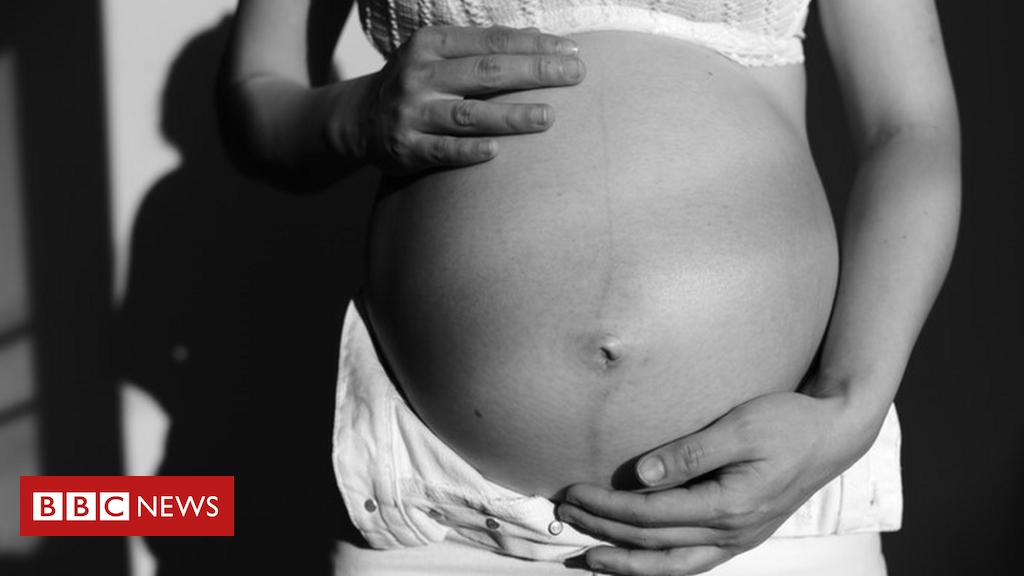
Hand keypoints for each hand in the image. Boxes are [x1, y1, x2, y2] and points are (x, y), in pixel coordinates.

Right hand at [357, 25, 584, 174]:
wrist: (358, 119)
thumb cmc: (416, 83)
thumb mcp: (440, 54)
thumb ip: (483, 47)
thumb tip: (539, 38)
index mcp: (432, 44)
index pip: (492, 41)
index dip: (534, 45)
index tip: (572, 52)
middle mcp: (420, 75)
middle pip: (486, 72)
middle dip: (535, 71)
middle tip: (575, 75)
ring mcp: (412, 112)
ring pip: (469, 114)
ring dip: (510, 115)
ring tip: (548, 117)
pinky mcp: (406, 148)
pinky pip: (443, 150)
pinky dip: (469, 150)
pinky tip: (497, 150)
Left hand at [556, 391, 878, 575]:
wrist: (833, 435)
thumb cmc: (787, 422)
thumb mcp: (739, 427)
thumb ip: (689, 453)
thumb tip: (641, 475)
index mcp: (728, 505)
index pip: (649, 514)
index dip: (605, 507)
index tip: (572, 493)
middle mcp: (731, 533)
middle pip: (652, 542)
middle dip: (604, 532)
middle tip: (564, 517)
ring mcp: (738, 540)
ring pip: (671, 566)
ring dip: (626, 563)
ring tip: (589, 560)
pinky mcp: (740, 537)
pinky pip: (691, 563)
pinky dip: (658, 566)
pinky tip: (638, 562)